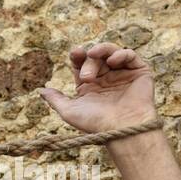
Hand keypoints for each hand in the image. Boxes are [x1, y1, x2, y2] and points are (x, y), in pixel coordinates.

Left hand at [39, 42, 156, 133]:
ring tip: (94, 54)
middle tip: (86, 77)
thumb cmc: (96, 123)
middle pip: (94, 57)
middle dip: (88, 61)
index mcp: (91, 86)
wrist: (122, 129)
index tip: (74, 53)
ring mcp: (123, 75)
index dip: (77, 56)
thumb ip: (55, 99)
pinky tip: (113, 60)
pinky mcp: (139, 73)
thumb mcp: (69, 111)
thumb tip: (41, 90)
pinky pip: (130, 55)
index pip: (82, 64)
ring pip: (111, 52)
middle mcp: (107, 79)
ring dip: (102, 50)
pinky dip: (121, 53)